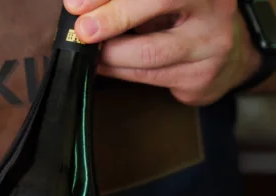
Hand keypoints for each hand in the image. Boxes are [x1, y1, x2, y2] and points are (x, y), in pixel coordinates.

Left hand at [64, 0, 261, 104]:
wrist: (230, 60)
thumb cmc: (188, 20)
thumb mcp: (169, 2)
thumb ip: (136, 3)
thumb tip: (85, 5)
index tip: (77, 3)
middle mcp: (212, 4)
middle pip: (159, 2)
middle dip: (114, 16)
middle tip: (83, 28)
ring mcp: (209, 43)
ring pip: (150, 51)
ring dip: (111, 54)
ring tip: (90, 52)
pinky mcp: (199, 76)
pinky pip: (149, 76)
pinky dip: (119, 71)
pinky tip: (103, 66)